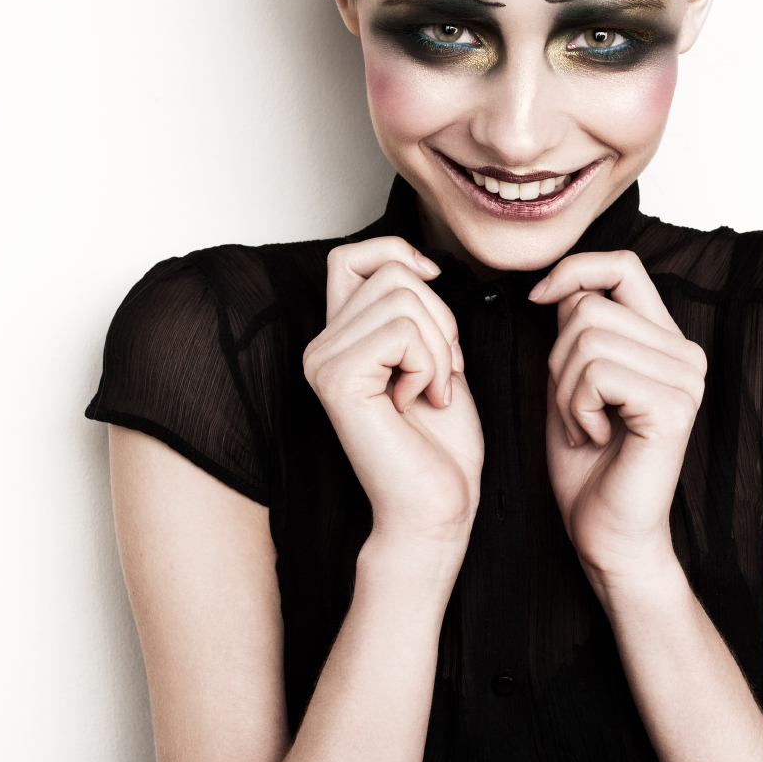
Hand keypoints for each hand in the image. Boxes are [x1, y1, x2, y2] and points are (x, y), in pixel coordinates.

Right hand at [304, 238, 483, 554]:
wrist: (436, 507)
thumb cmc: (441, 445)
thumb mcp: (434, 357)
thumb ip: (414, 313)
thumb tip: (417, 263)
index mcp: (340, 340)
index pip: (351, 257)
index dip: (397, 254)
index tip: (434, 286)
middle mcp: (320, 347)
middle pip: (392, 273)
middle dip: (441, 319)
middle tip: (441, 376)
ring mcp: (323, 361)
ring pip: (402, 297)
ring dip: (440, 346)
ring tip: (431, 392)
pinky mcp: (337, 379)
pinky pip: (402, 331)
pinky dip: (431, 364)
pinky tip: (420, 403)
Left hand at [529, 251, 706, 590]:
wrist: (607, 534)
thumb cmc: (588, 465)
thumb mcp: (572, 383)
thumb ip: (577, 333)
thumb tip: (561, 287)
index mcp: (665, 342)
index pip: (622, 266)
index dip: (573, 271)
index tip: (539, 300)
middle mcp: (686, 354)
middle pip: (590, 307)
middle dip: (557, 360)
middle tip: (575, 411)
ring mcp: (686, 380)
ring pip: (587, 339)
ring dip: (565, 390)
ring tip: (585, 428)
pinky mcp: (673, 407)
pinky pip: (596, 374)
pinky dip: (577, 407)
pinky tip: (595, 438)